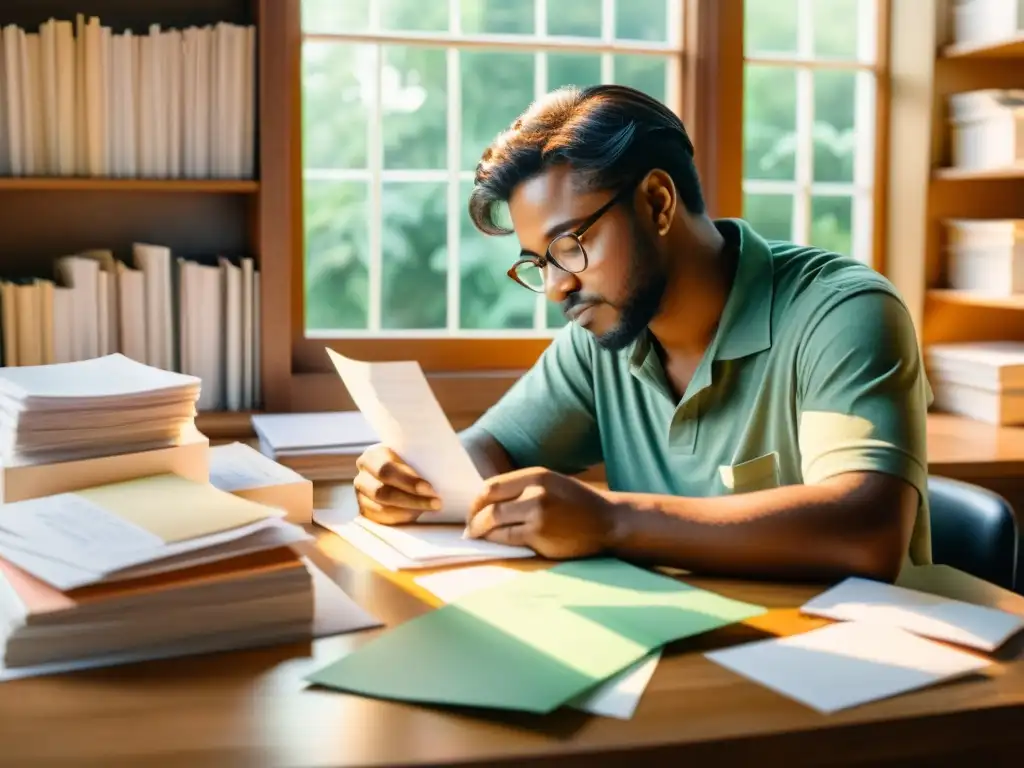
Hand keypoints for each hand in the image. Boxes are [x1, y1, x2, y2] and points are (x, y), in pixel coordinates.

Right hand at [353, 443, 440, 524]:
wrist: (402, 472)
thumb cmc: (413, 460)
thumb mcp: (415, 453)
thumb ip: (423, 459)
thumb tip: (447, 465)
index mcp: (372, 455)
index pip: (386, 469)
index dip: (408, 481)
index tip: (430, 488)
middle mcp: (362, 475)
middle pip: (383, 492)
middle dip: (412, 499)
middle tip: (436, 503)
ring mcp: (361, 495)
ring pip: (382, 508)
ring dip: (410, 510)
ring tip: (431, 508)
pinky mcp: (365, 512)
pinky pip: (381, 520)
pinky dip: (401, 518)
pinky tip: (418, 515)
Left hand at [465, 467, 617, 558]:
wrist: (609, 522)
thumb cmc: (578, 505)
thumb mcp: (552, 485)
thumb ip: (523, 489)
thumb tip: (487, 504)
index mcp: (536, 475)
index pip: (492, 485)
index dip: (477, 500)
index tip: (473, 511)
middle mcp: (535, 491)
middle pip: (488, 503)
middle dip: (474, 518)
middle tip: (470, 529)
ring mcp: (537, 513)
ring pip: (494, 521)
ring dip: (481, 531)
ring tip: (478, 538)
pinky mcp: (540, 535)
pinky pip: (507, 538)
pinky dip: (496, 541)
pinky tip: (494, 544)